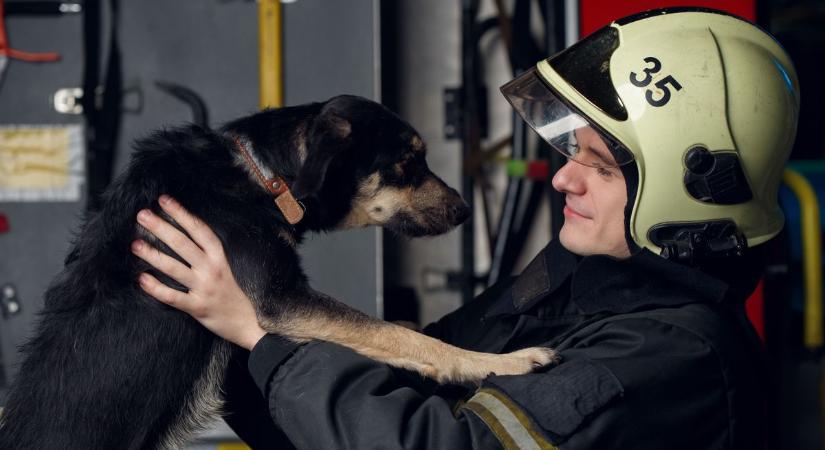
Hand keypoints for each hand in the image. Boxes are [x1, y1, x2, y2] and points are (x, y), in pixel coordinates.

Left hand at [131, 195, 266, 349]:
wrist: (252, 324)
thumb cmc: (237, 294)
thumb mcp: (228, 268)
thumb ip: (209, 255)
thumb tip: (184, 237)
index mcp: (221, 257)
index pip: (199, 230)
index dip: (181, 214)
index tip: (164, 200)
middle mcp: (212, 269)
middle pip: (183, 244)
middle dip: (161, 227)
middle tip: (142, 215)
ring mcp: (204, 288)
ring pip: (174, 268)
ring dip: (153, 255)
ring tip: (135, 244)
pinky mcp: (198, 307)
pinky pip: (173, 297)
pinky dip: (156, 288)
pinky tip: (141, 279)